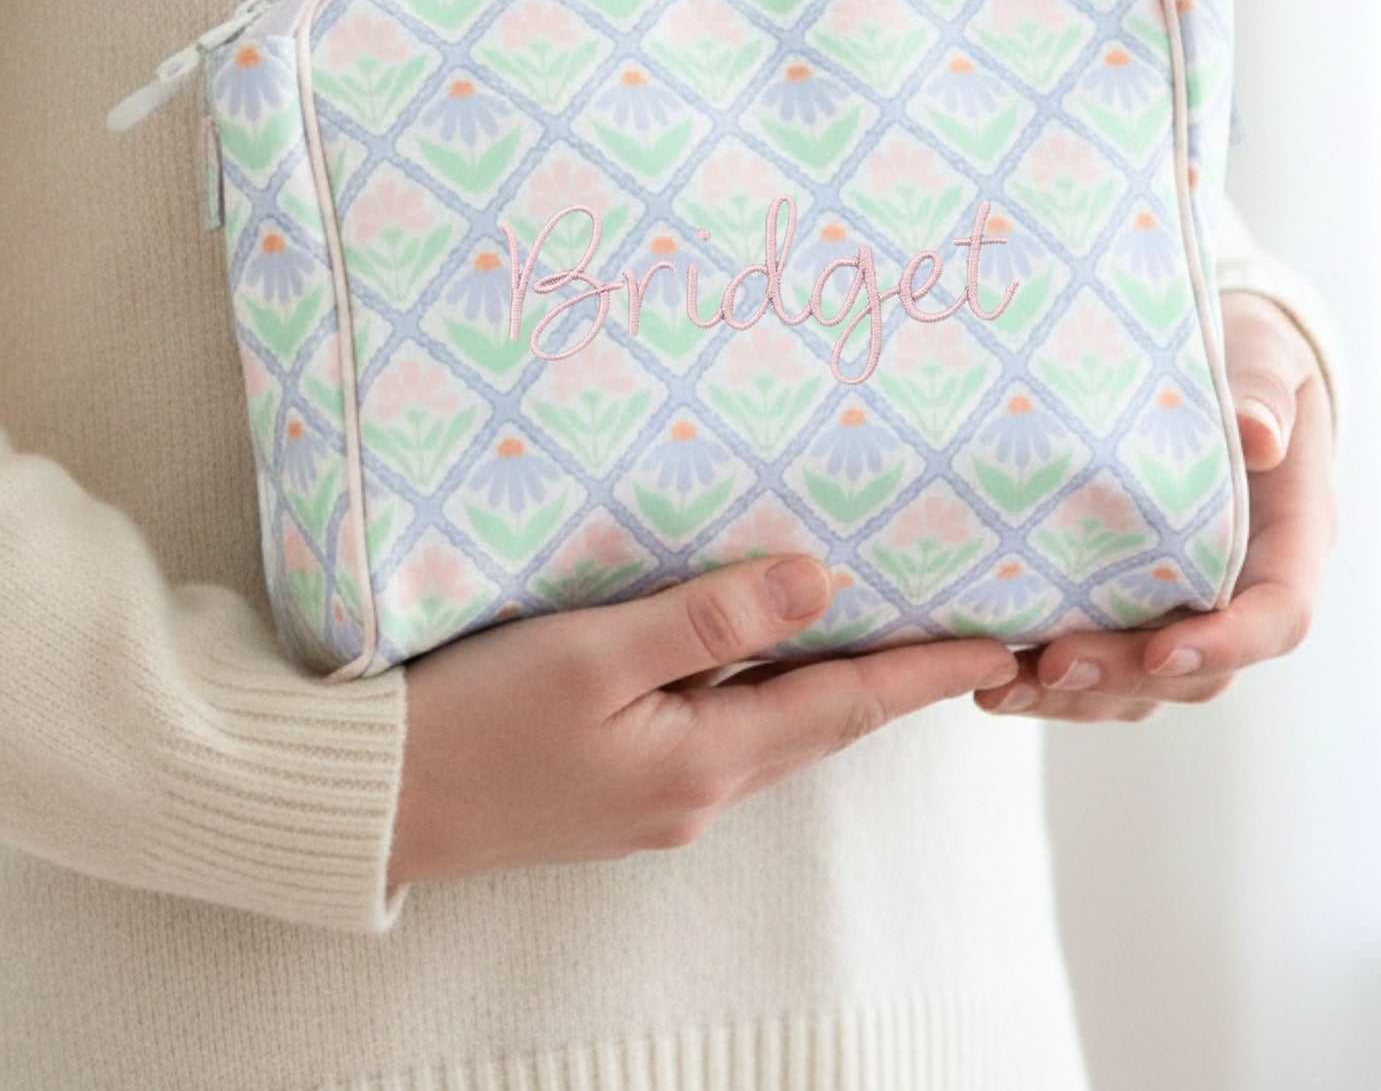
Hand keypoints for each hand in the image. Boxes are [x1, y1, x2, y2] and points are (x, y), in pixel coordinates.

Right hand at [387, 553, 1017, 886]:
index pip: (845, 705)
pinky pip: (726, 733)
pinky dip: (770, 695)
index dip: (925, 672)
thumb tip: (815, 580)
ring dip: (836, 688)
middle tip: (959, 635)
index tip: (1000, 646)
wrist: (378, 803)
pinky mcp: (625, 788)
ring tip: (885, 640)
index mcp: (704, 760)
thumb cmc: (474, 721)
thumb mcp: (592, 656)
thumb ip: (707, 620)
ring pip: (778, 730)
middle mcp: (699, 790)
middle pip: (822, 722)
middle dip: (897, 681)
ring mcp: (662, 797)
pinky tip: (765, 663)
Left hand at [973, 290, 1337, 721]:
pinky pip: (1104, 665)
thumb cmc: (1248, 359)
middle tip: (1048, 664)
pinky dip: (1050, 678)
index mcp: (1288, 543)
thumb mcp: (1262, 360)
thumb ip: (1261, 397)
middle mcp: (1240, 591)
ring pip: (1144, 684)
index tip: (1163, 648)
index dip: (1226, 643)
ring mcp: (1186, 607)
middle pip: (1198, 670)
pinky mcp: (1133, 605)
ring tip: (998, 687)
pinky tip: (988, 671)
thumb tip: (1257, 437)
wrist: (1217, 368)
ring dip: (1075, 695)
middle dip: (1122, 674)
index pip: (1277, 617)